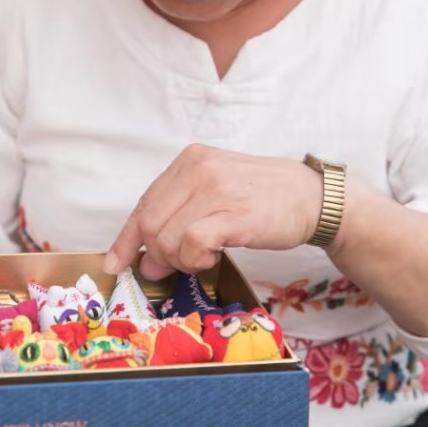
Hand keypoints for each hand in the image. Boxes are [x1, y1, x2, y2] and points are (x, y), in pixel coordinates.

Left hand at [104, 144, 322, 278]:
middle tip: (177, 266)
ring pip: (167, 238)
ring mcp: (216, 189)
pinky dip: (195, 259)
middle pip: (150, 224)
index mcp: (190, 160)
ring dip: (181, 260)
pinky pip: (192, 244)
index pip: (144, 203)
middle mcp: (198, 169)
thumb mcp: (215, 193)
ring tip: (204, 256)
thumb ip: (179, 219)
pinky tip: (213, 256)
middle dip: (157, 254)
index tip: (117, 263)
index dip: (126, 239)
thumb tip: (146, 261)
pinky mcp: (233, 214)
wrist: (311, 197)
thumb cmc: (262, 197)